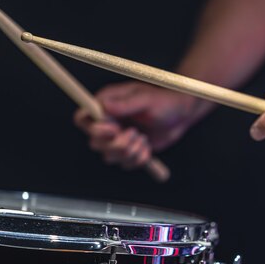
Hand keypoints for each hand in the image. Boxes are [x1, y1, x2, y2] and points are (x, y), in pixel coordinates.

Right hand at [74, 81, 201, 168]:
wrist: (182, 114)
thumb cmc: (165, 100)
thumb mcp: (146, 99)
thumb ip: (125, 104)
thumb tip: (103, 106)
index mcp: (106, 104)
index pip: (82, 119)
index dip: (94, 128)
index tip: (114, 129)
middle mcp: (108, 122)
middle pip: (94, 143)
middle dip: (116, 144)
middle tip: (135, 133)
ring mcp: (117, 138)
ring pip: (109, 157)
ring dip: (130, 151)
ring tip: (144, 139)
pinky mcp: (128, 150)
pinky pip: (125, 164)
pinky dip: (138, 159)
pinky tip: (148, 147)